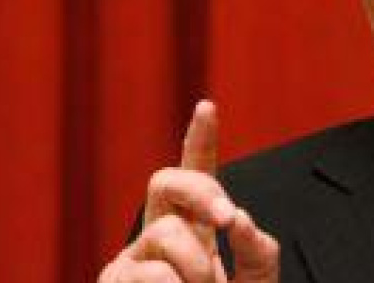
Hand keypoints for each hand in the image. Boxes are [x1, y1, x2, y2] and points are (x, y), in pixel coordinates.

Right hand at [99, 100, 278, 281]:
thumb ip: (258, 253)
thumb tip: (238, 219)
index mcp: (194, 229)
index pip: (196, 178)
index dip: (200, 140)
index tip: (207, 107)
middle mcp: (158, 235)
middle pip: (165, 181)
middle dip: (199, 190)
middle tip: (227, 218)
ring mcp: (134, 257)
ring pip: (166, 232)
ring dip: (196, 268)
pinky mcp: (115, 281)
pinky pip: (155, 273)